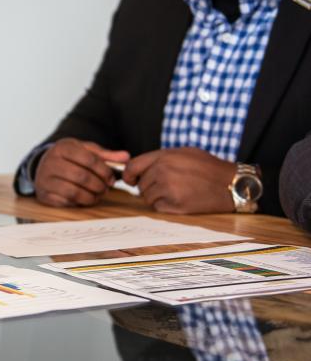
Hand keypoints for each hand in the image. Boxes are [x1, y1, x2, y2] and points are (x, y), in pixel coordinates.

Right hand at [34, 138, 128, 206]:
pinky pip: (65, 202)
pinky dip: (79, 203)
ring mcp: (45, 179)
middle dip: (99, 185)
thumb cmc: (69, 158)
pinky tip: (85, 199)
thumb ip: (105, 155)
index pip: (89, 159)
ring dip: (91, 196)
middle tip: (106, 189)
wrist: (43, 166)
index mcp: (62, 147)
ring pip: (74, 191)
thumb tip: (126, 157)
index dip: (104, 171)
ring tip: (97, 195)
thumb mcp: (85, 151)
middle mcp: (50, 162)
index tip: (112, 179)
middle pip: (82, 177)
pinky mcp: (43, 194)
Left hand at [122, 148, 236, 212]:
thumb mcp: (184, 153)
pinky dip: (166, 206)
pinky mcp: (175, 204)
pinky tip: (181, 200)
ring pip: (148, 197)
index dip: (129, 175)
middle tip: (170, 186)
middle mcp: (163, 171)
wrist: (231, 184)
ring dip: (158, 197)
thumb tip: (138, 167)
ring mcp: (168, 188)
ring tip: (178, 192)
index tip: (131, 180)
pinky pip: (158, 207)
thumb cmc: (209, 168)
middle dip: (149, 187)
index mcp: (164, 156)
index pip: (132, 166)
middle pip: (140, 185)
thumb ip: (161, 158)